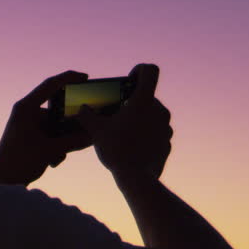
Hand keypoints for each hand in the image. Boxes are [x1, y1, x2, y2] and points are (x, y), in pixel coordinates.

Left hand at [0, 71, 92, 185]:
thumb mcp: (49, 150)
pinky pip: (51, 135)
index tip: (85, 77)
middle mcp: (27, 113)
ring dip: (63, 140)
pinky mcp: (31, 136)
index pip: (50, 85)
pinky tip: (53, 160)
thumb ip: (73, 141)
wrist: (1, 181)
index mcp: (26, 108)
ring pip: (56, 126)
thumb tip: (93, 136)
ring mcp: (29, 124)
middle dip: (70, 124)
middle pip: (57, 110)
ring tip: (58, 155)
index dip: (68, 78)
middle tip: (84, 129)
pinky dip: (56, 146)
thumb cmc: (19, 162)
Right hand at [77, 63, 171, 182]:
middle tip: (117, 112)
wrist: (136, 178)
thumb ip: (87, 115)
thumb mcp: (95, 130)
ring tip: (123, 132)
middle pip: (148, 96)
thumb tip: (81, 109)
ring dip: (140, 119)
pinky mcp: (167, 143)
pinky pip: (156, 133)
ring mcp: (166, 128)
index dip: (139, 70)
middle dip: (133, 102)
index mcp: (144, 101)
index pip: (150, 71)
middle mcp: (159, 111)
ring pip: (152, 115)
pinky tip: (132, 147)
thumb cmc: (116, 150)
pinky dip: (146, 136)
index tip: (129, 80)